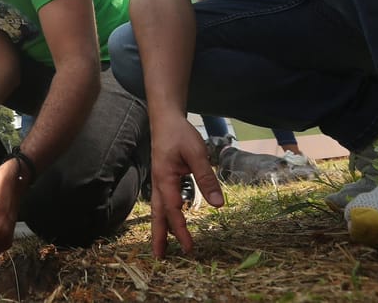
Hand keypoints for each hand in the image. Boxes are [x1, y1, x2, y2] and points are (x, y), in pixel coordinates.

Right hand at [149, 115, 223, 257]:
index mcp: (165, 179)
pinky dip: (165, 215)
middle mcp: (158, 183)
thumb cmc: (180, 134)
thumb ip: (206, 179)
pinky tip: (171, 220)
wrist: (165, 118)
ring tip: (162, 246)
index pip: (173, 210)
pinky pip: (162, 202)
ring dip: (161, 228)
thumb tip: (219, 205)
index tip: (189, 247)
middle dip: (159, 237)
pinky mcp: (163, 178)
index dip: (180, 230)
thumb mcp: (197, 153)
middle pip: (158, 215)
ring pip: (158, 209)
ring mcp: (158, 181)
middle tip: (160, 258)